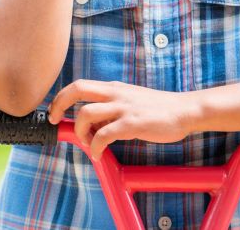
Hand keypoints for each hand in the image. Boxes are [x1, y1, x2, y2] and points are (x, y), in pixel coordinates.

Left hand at [47, 80, 199, 159]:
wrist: (185, 110)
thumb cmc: (159, 108)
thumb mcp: (131, 100)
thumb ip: (112, 108)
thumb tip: (93, 123)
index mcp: (113, 87)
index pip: (79, 84)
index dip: (61, 97)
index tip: (54, 111)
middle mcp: (115, 93)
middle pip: (76, 89)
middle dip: (58, 104)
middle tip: (54, 121)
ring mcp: (123, 107)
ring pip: (86, 114)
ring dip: (79, 132)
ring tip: (87, 145)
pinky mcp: (132, 123)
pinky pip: (104, 135)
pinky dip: (95, 147)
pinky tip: (99, 155)